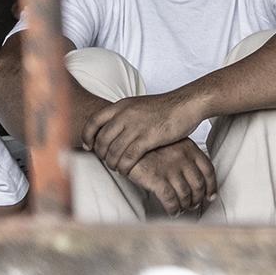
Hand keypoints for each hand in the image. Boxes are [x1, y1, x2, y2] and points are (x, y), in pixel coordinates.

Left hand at [85, 91, 204, 174]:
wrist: (187, 104)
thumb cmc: (166, 107)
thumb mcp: (140, 105)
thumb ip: (125, 115)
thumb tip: (113, 127)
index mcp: (122, 105)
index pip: (94, 121)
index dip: (87, 136)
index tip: (89, 146)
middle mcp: (125, 114)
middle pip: (102, 140)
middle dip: (101, 154)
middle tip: (107, 160)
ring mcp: (136, 126)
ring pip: (113, 151)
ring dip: (112, 163)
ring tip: (117, 168)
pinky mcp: (148, 138)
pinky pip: (127, 158)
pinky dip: (124, 167)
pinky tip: (126, 170)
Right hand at [123, 140, 218, 216]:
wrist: (128, 142)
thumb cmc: (150, 144)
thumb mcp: (172, 143)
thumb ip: (184, 155)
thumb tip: (193, 174)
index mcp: (190, 148)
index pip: (208, 170)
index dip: (211, 186)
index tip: (210, 196)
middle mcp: (183, 158)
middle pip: (198, 184)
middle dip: (197, 198)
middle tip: (194, 205)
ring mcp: (170, 169)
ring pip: (185, 194)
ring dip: (185, 205)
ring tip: (182, 209)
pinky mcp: (156, 178)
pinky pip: (170, 199)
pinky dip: (173, 209)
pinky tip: (172, 212)